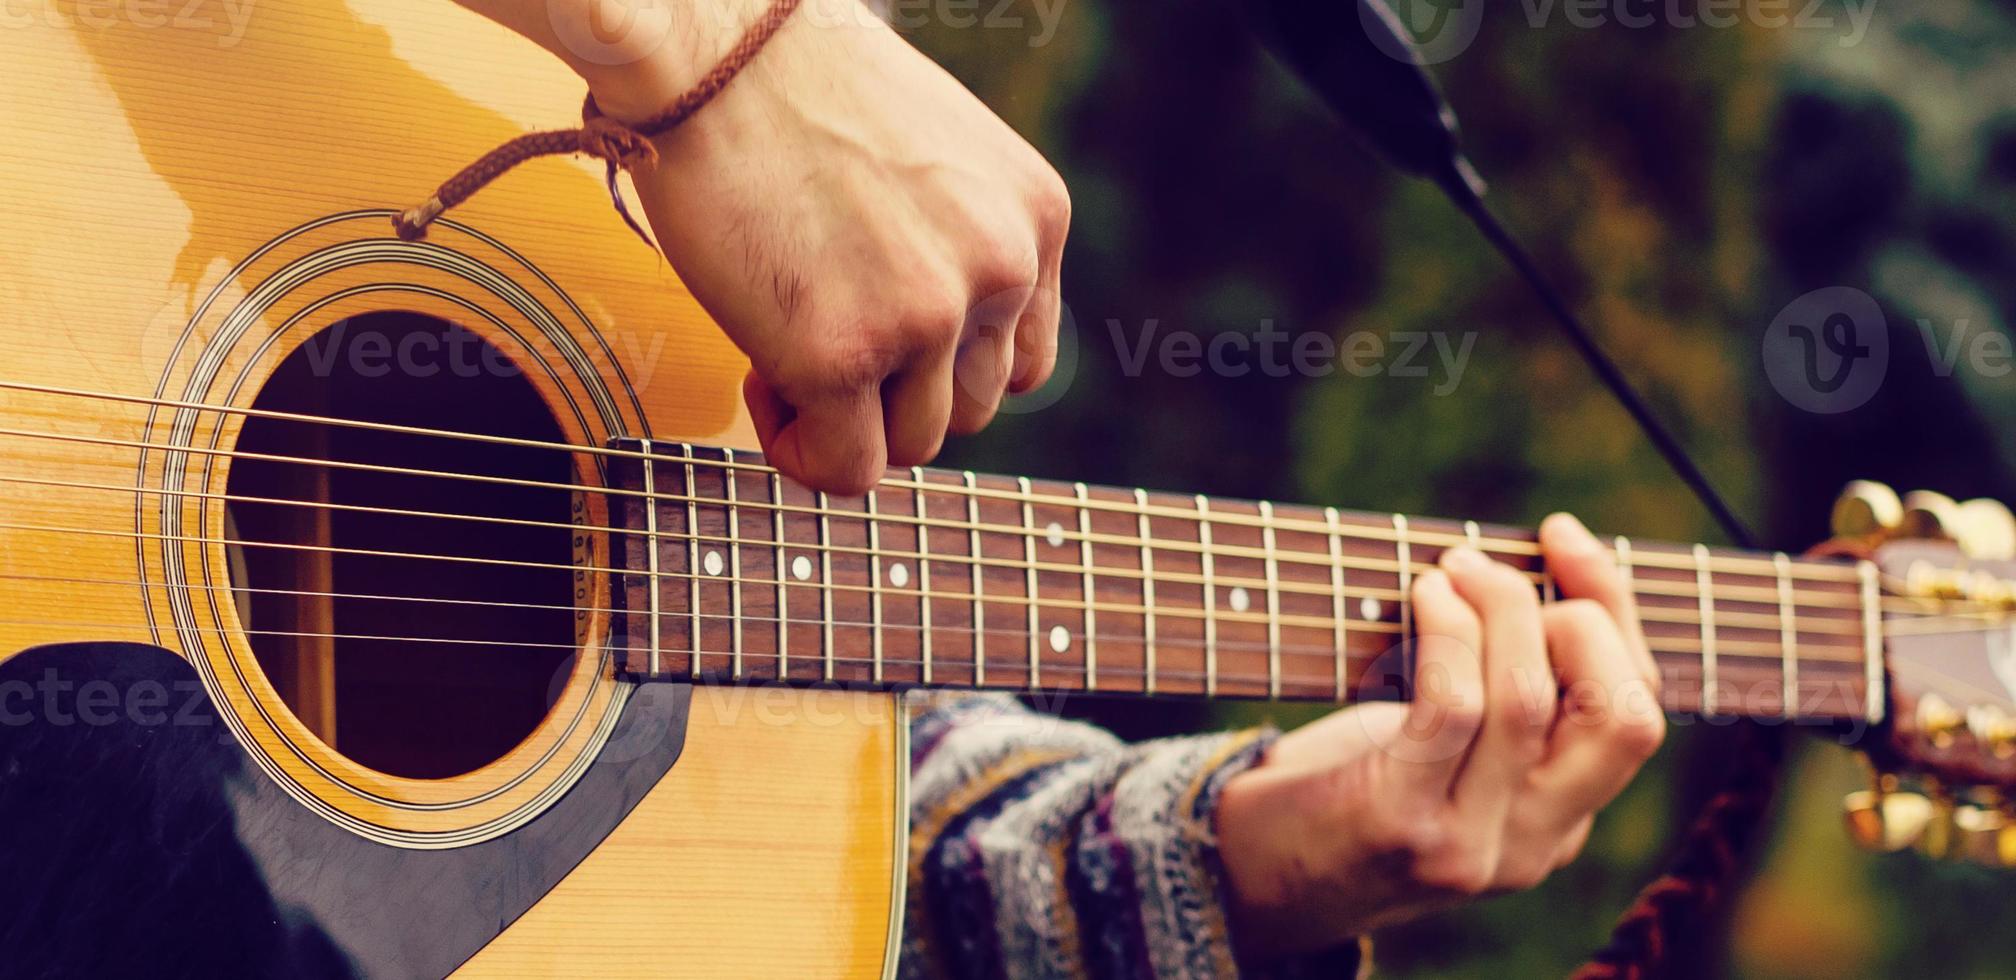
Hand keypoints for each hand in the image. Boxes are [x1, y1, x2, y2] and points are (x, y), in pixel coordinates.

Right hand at [534, 0, 1068, 492]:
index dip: (941, 366)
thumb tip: (936, 352)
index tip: (874, 328)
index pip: (1020, 359)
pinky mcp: (842, 353)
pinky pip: (846, 467)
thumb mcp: (935, 159)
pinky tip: (759, 383)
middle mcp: (1001, 266)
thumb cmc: (794, 89)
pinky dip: (803, 453)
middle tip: (812, 331)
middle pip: (967, 409)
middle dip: (891, 393)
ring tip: (780, 347)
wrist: (709, 48)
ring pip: (913, 443)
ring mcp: (928, 314)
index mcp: (1034, 217)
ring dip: (846, 420)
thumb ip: (959, 247)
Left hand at [1214, 513, 1665, 959]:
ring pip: (1530, 699)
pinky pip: (1454, 706)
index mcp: (1559, 823)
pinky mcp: (1402, 823)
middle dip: (1582, 614)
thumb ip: (1502, 695)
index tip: (1562, 537)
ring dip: (1497, 607)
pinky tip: (1421, 597)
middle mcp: (1533, 847)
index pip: (1638, 711)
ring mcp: (1472, 845)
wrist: (1243, 874)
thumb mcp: (1444, 751)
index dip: (1615, 609)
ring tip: (1447, 572)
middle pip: (1624, 717)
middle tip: (1492, 570)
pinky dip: (1446, 632)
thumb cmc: (1340, 782)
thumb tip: (1545, 559)